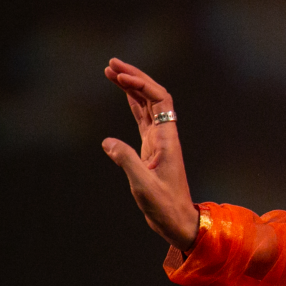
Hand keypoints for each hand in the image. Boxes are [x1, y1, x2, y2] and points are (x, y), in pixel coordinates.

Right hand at [102, 58, 199, 250]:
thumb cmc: (164, 206)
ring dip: (132, 88)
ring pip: (147, 106)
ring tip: (111, 72)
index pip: (159, 100)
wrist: (177, 221)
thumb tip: (107, 141)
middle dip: (134, 78)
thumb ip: (127, 162)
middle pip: (153, 97)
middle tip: (111, 64)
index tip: (119, 76)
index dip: (141, 84)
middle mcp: (165, 135)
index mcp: (167, 139)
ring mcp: (159, 141)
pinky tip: (124, 94)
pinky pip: (143, 119)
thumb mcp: (143, 185)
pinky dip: (133, 104)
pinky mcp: (152, 149)